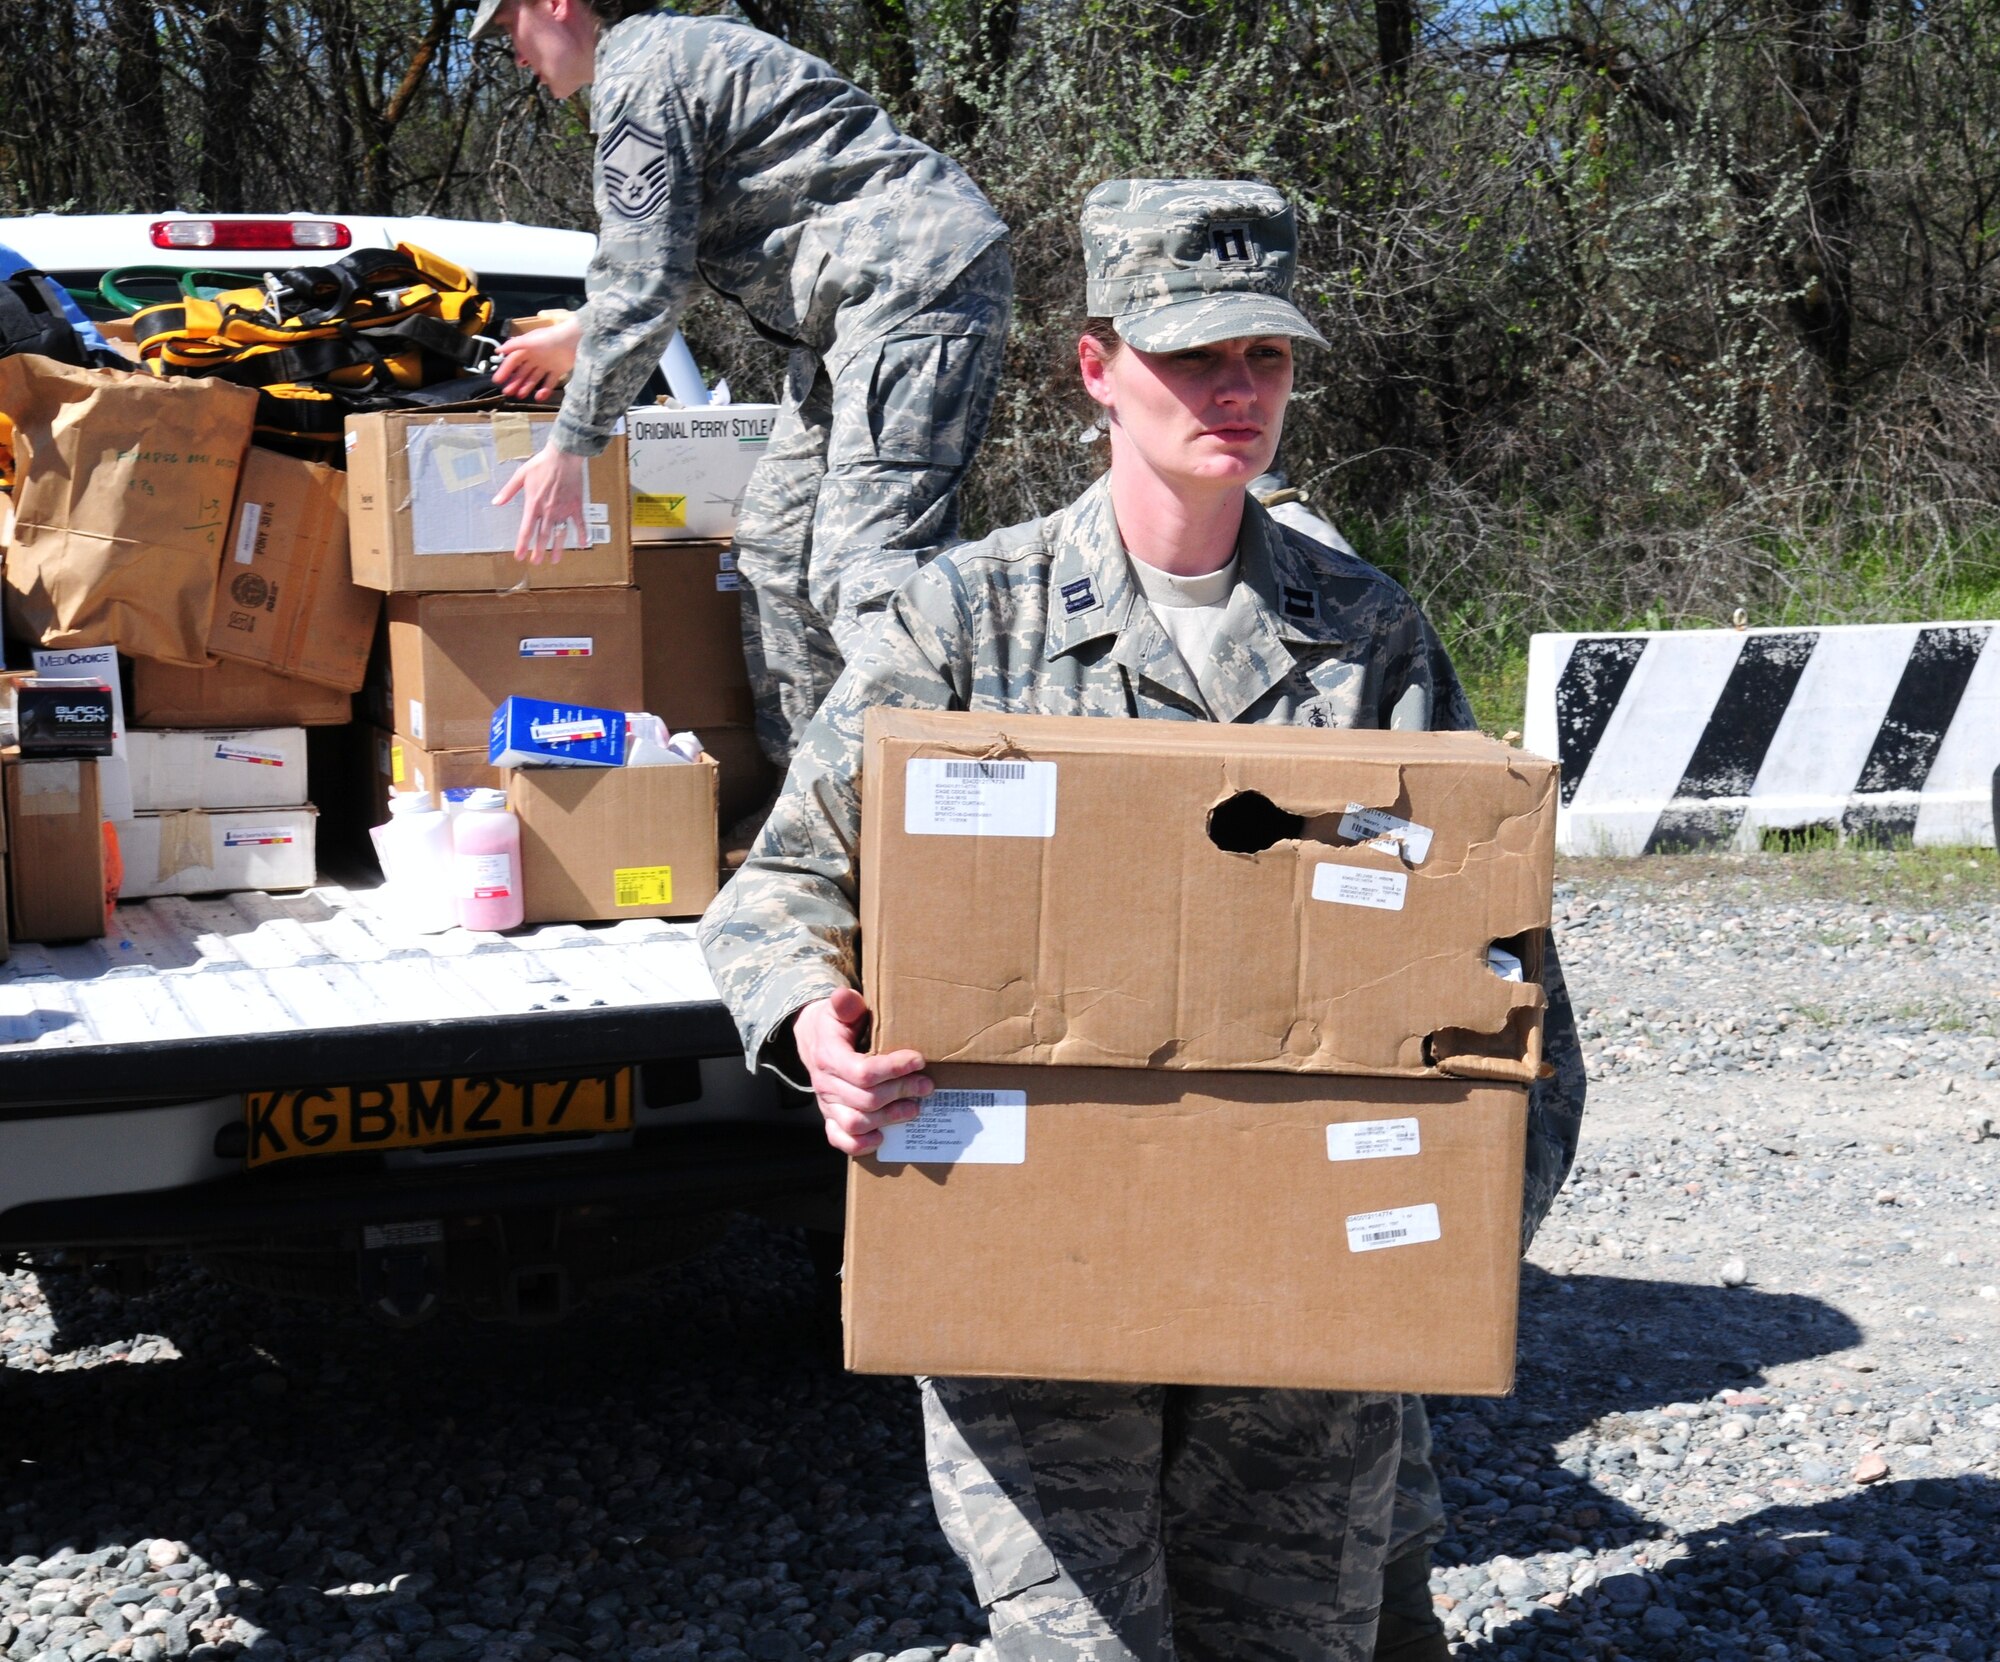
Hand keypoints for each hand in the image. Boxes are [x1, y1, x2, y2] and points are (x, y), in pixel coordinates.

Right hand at [492, 314, 580, 401]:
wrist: (572, 340)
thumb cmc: (549, 338)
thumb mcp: (528, 340)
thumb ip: (513, 345)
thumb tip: (498, 351)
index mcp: (527, 349)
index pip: (513, 361)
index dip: (505, 370)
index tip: (497, 381)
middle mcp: (535, 357)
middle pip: (522, 372)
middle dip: (514, 382)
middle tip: (507, 392)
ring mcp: (547, 364)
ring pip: (534, 378)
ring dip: (526, 387)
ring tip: (519, 396)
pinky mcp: (558, 370)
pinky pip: (549, 382)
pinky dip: (545, 390)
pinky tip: (539, 397)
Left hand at [493, 441, 587, 563]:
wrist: (563, 456)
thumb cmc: (542, 464)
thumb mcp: (521, 475)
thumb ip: (509, 491)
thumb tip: (496, 502)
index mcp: (534, 505)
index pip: (526, 530)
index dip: (522, 545)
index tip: (520, 557)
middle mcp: (548, 511)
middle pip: (543, 536)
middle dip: (539, 551)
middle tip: (536, 562)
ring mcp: (564, 510)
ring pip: (560, 534)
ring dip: (557, 548)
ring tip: (555, 560)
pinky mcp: (576, 506)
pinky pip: (580, 524)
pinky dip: (582, 534)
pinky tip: (582, 544)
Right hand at [793, 988, 931, 1156]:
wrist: (813, 1039)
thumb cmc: (834, 1024)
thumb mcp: (839, 1008)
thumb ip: (845, 1004)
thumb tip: (846, 996)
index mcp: (829, 1057)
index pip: (863, 1071)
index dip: (893, 1068)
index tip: (918, 1060)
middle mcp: (825, 1084)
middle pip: (866, 1100)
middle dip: (901, 1093)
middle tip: (926, 1086)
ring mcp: (827, 1105)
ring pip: (856, 1123)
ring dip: (890, 1119)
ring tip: (915, 1109)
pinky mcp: (830, 1118)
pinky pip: (840, 1139)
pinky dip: (861, 1144)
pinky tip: (883, 1138)